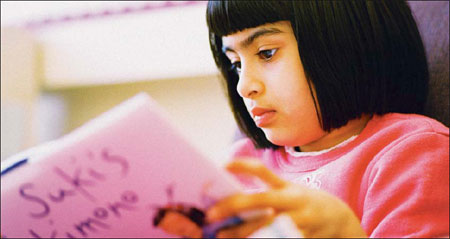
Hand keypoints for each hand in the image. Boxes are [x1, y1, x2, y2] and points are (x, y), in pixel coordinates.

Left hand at [206, 159, 366, 237]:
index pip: (262, 171)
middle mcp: (292, 201)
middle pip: (259, 200)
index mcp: (286, 187)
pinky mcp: (302, 237)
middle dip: (233, 205)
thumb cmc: (306, 203)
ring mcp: (298, 221)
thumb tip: (234, 190)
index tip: (222, 165)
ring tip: (221, 235)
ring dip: (241, 232)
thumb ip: (267, 190)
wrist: (339, 220)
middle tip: (211, 213)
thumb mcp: (290, 190)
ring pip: (265, 226)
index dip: (242, 166)